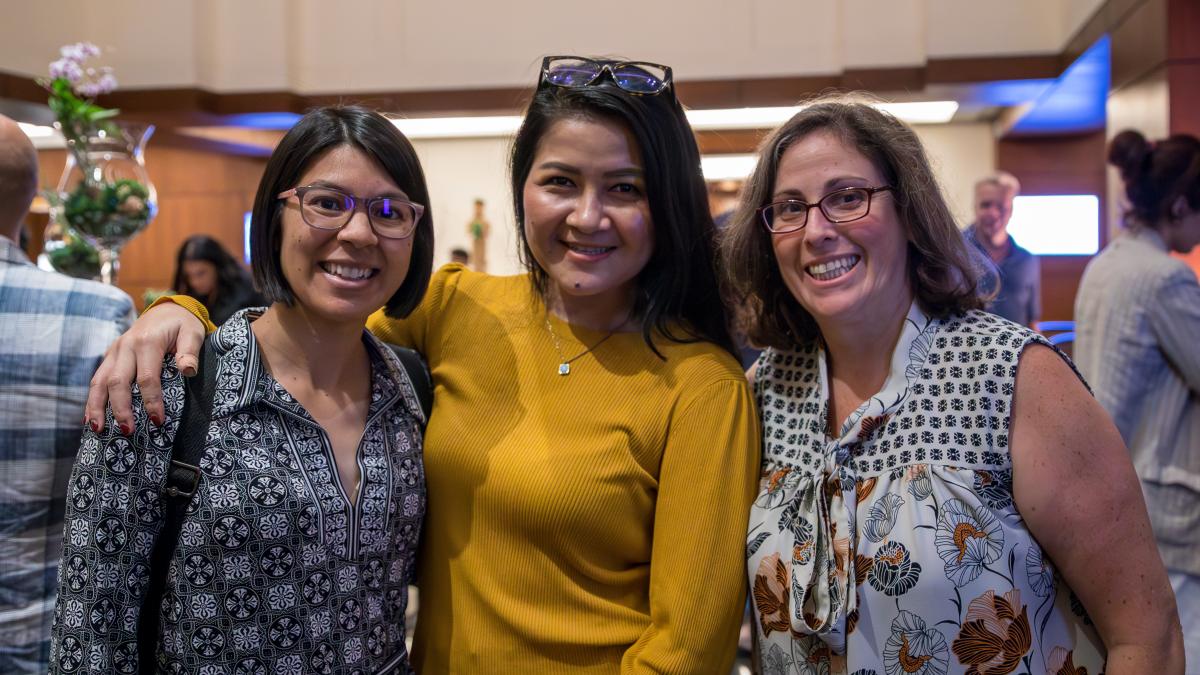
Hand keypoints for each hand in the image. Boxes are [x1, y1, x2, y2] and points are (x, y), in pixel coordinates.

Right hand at [85, 302, 205, 432]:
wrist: (165, 310)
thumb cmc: (182, 325)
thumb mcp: (193, 333)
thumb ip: (190, 352)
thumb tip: (188, 371)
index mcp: (147, 342)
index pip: (147, 377)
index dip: (151, 401)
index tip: (158, 420)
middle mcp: (126, 346)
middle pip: (117, 382)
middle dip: (120, 408)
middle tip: (127, 431)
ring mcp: (114, 351)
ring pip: (99, 381)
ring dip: (97, 407)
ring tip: (98, 429)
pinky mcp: (109, 357)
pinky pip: (96, 379)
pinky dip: (92, 399)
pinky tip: (90, 418)